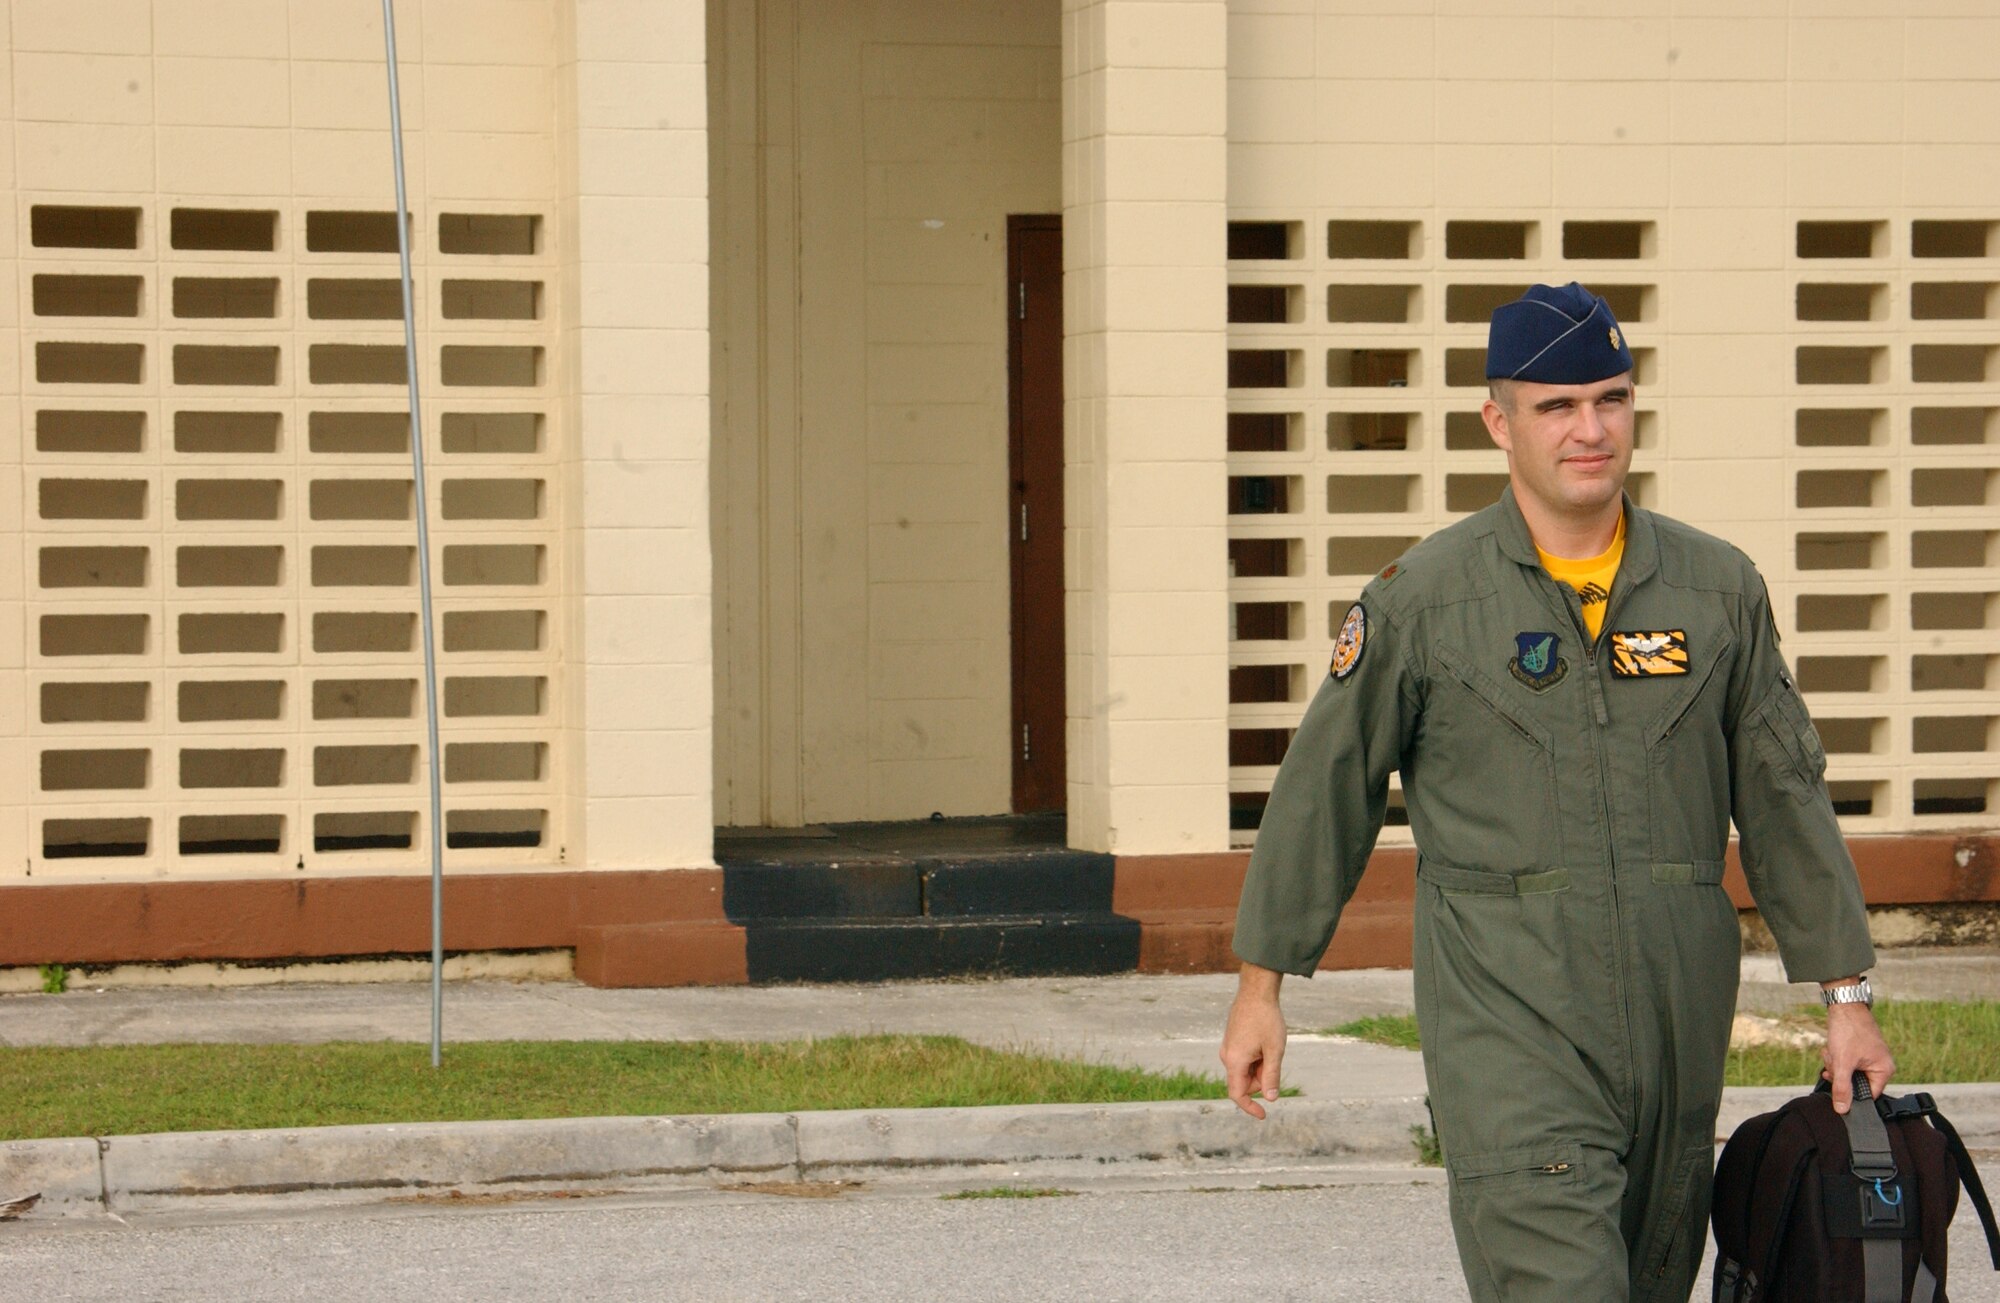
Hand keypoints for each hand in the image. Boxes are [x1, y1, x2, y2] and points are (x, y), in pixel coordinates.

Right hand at [1221, 964, 1286, 1119]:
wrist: (1256, 992)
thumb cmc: (1266, 1020)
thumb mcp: (1274, 1050)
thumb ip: (1272, 1076)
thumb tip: (1271, 1098)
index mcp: (1235, 1061)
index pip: (1237, 1094)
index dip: (1249, 1107)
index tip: (1263, 1115)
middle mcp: (1227, 1056)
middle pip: (1245, 1082)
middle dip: (1262, 1080)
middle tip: (1276, 1061)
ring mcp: (1228, 1048)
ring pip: (1245, 1070)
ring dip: (1260, 1067)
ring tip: (1271, 1047)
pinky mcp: (1232, 1041)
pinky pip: (1244, 1059)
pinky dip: (1256, 1058)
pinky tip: (1265, 1041)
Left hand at [1821, 1003, 1894, 1114]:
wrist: (1843, 1005)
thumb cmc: (1848, 1030)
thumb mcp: (1842, 1063)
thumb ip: (1842, 1088)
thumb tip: (1842, 1110)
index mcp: (1884, 1071)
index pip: (1868, 1096)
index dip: (1850, 1094)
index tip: (1837, 1087)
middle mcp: (1880, 1065)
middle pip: (1855, 1083)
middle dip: (1840, 1073)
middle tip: (1834, 1063)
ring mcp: (1869, 1058)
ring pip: (1847, 1072)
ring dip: (1835, 1063)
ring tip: (1832, 1051)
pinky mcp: (1858, 1051)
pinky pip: (1845, 1062)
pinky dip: (1836, 1056)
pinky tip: (1831, 1047)